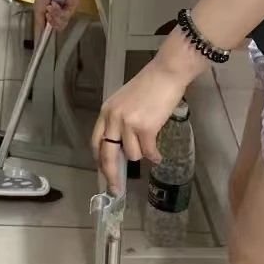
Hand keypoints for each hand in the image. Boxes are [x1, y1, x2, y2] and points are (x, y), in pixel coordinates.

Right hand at [34, 0, 80, 35]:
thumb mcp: (38, 8)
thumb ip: (39, 22)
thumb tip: (39, 33)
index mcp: (48, 12)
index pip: (47, 26)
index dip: (45, 31)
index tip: (42, 38)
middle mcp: (57, 13)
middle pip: (54, 27)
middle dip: (50, 20)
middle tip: (48, 12)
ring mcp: (64, 12)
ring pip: (60, 24)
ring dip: (55, 15)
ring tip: (52, 6)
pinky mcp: (72, 9)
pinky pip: (66, 18)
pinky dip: (60, 11)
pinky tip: (57, 5)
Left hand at [92, 56, 187, 191]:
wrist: (167, 73)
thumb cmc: (150, 85)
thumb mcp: (126, 101)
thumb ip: (120, 121)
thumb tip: (122, 146)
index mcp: (106, 111)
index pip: (96, 141)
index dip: (99, 160)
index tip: (104, 173)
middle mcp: (113, 118)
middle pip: (107, 154)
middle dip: (111, 175)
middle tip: (116, 190)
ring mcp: (128, 123)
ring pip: (132, 154)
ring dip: (142, 155)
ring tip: (151, 148)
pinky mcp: (145, 128)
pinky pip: (148, 152)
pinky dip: (155, 156)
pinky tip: (159, 155)